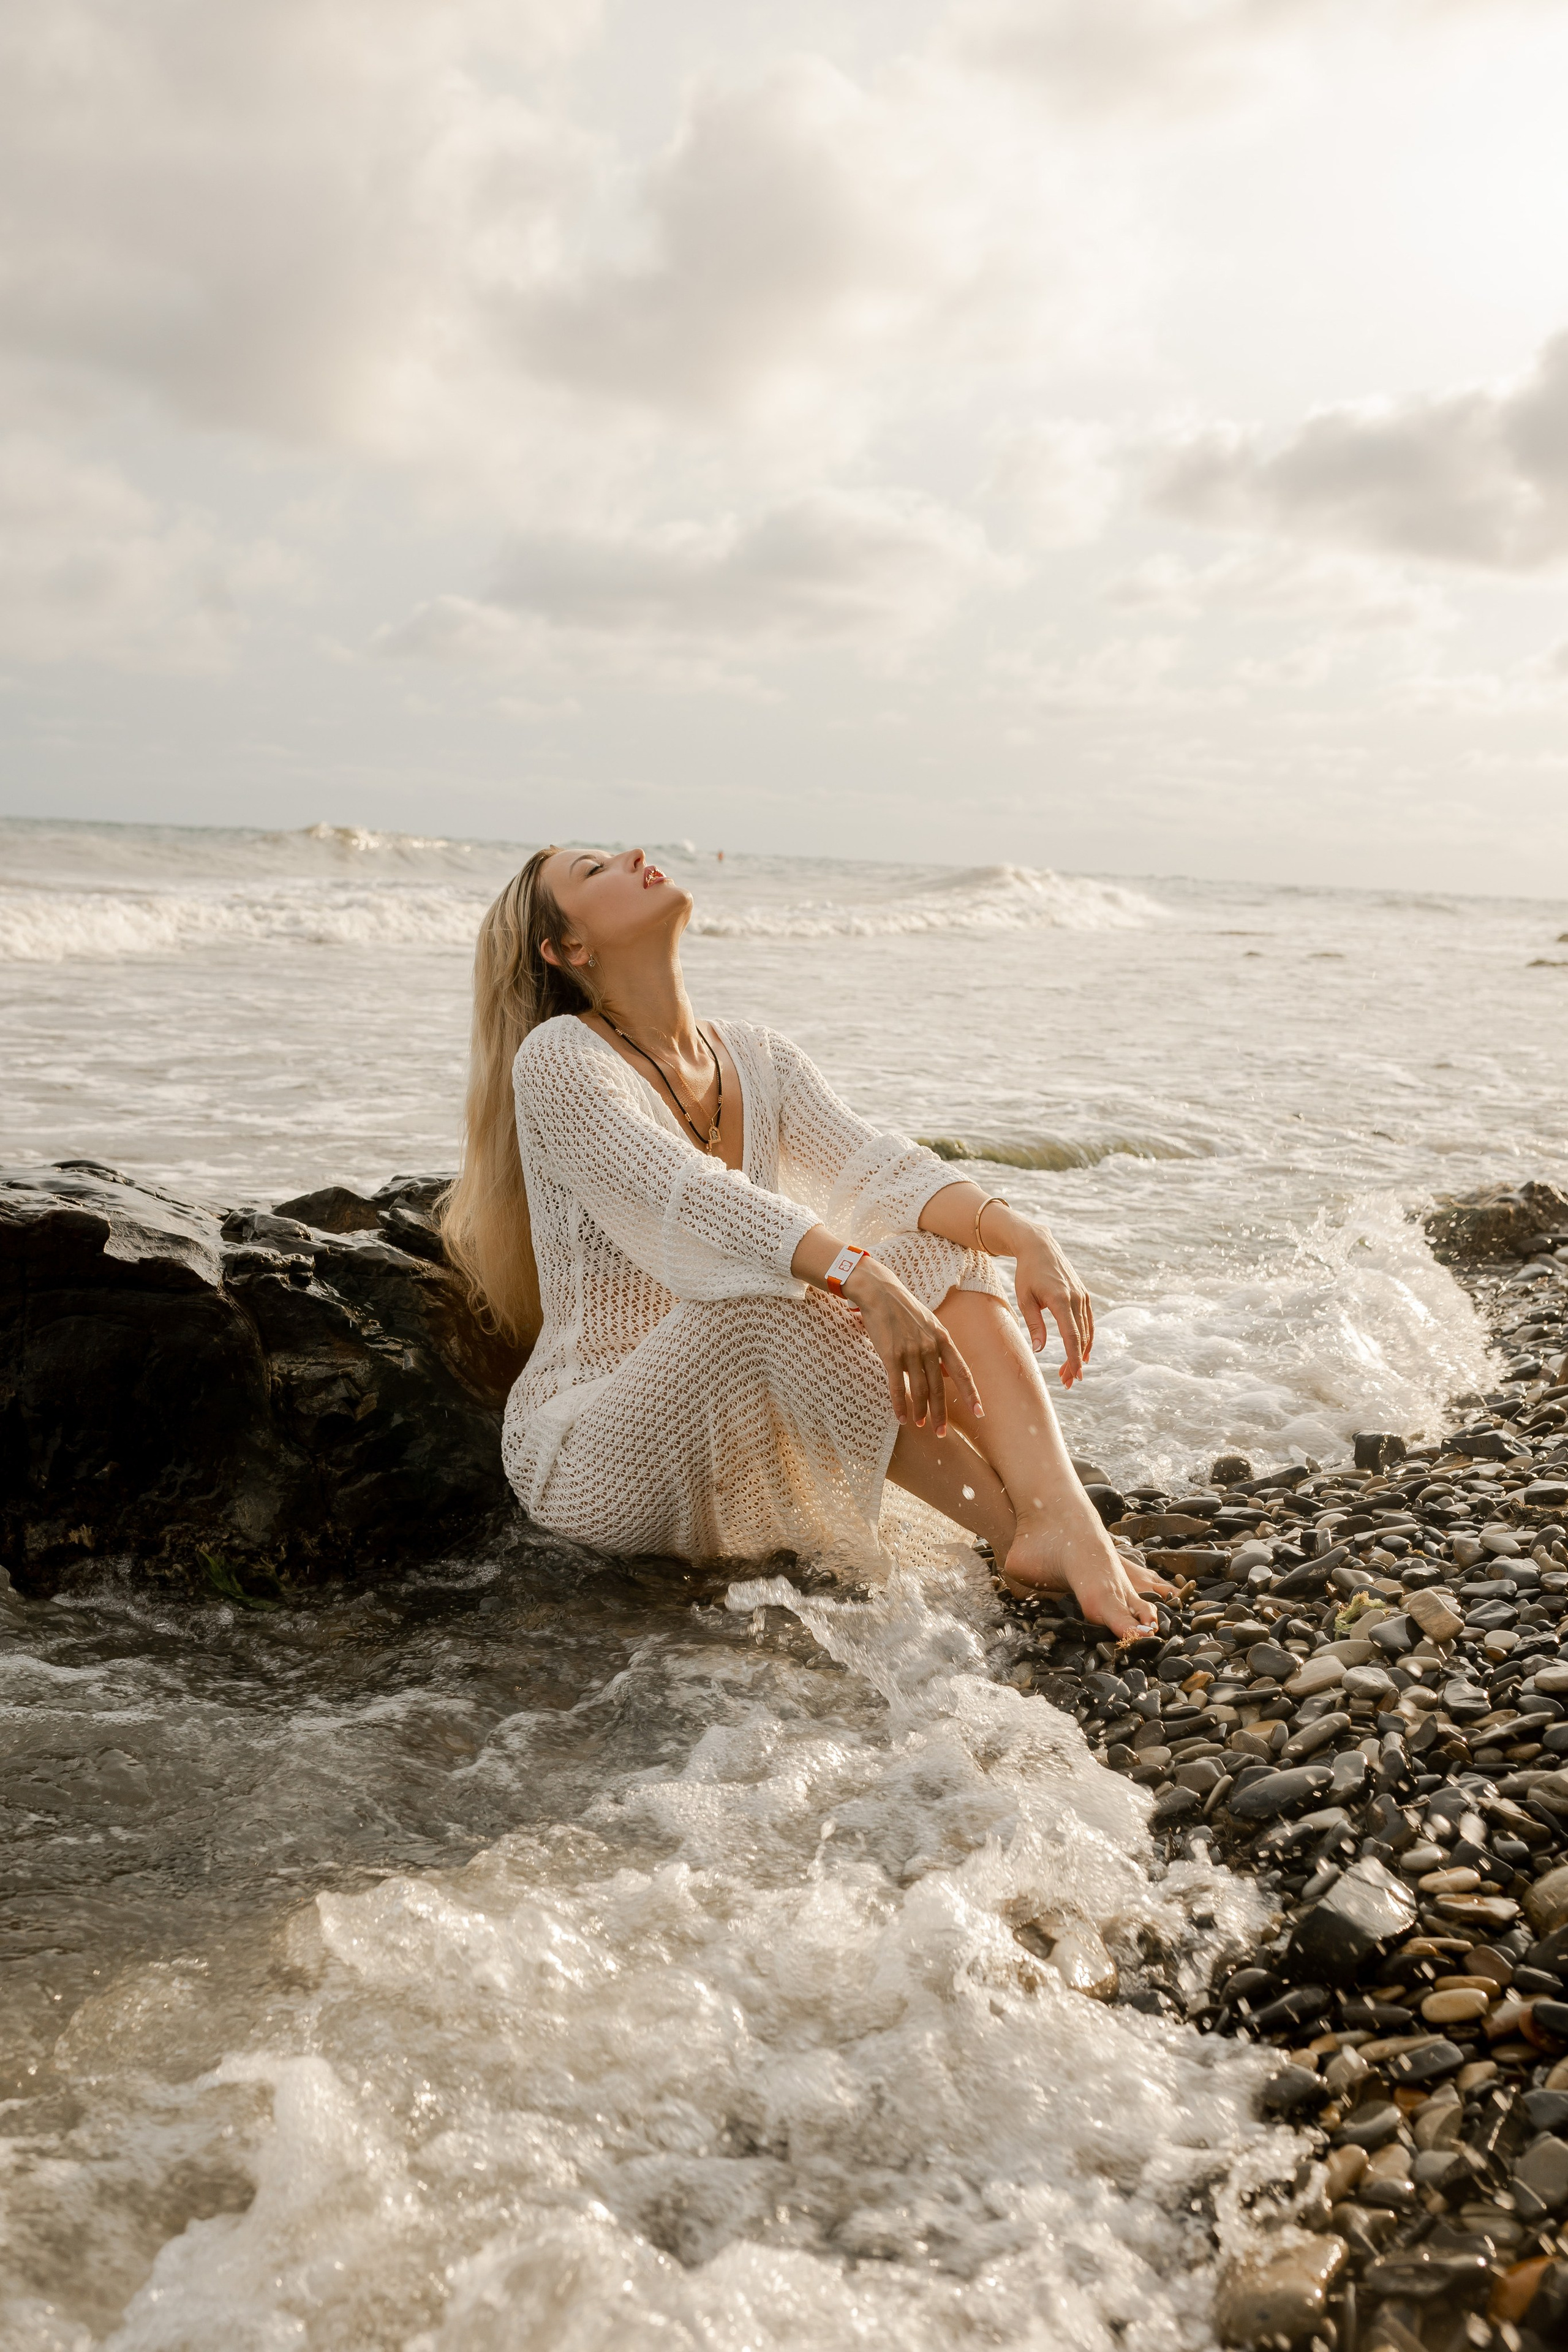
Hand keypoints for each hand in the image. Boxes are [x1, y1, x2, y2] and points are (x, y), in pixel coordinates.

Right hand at [843, 1256, 981, 1434]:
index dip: (971, 1394)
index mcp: (943, 1339)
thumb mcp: (930, 1325)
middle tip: (941, 1432)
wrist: (880, 1293)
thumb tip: (949, 1374)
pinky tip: (902, 1417)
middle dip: (941, 1413)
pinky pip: (898, 1386)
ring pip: (920, 1390)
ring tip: (921, 1425)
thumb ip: (940, 1350)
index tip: (979, 1412)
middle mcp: (930, 1347)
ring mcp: (911, 1351)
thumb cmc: (905, 1311)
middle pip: (939, 1388)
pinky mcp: (891, 1355)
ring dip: (921, 1411)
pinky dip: (900, 1404)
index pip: (962, 1372)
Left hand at [1009, 1221, 1093, 1387]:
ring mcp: (1083, 1296)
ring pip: (1087, 1332)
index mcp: (1061, 1300)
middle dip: (1075, 1362)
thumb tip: (1039, 1350)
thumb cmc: (1027, 1273)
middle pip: (1081, 1338)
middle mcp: (1077, 1299)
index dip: (1074, 1358)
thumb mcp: (1025, 1299)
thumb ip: (1035, 1325)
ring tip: (1070, 1372)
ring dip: (1081, 1353)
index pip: (1071, 1336)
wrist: (1039, 1246)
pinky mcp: (1084, 1295)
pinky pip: (1088, 1322)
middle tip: (1067, 1382)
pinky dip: (1086, 1339)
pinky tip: (1083, 1353)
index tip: (1075, 1376)